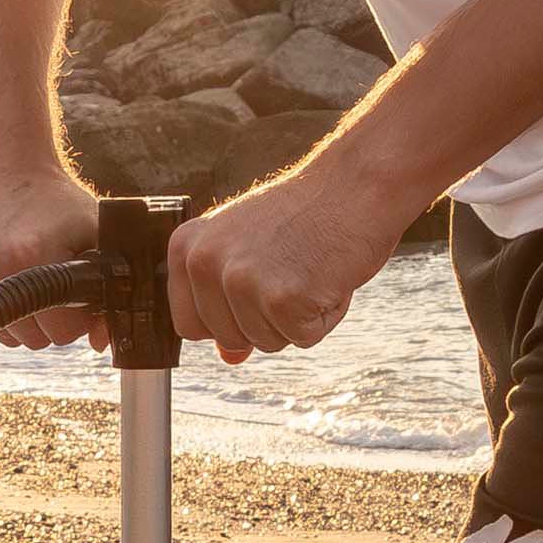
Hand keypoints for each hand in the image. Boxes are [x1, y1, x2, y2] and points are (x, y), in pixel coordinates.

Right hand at [0, 162, 105, 349]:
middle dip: (47, 316)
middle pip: (33, 340)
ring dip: (15, 314)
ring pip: (2, 335)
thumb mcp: (94, 230)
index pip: (64, 332)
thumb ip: (109, 286)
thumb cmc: (50, 200)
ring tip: (15, 267)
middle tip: (44, 273)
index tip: (72, 287)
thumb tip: (104, 343)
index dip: (76, 313)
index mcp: (29, 256)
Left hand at [167, 152, 421, 363]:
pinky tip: (328, 276)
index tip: (258, 282)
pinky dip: (324, 316)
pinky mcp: (282, 298)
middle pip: (228, 339)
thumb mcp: (250, 249)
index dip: (229, 318)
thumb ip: (229, 303)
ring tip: (309, 269)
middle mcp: (205, 263)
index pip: (190, 325)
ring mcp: (242, 281)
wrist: (356, 184)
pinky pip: (303, 339)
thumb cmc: (305, 214)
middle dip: (266, 319)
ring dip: (297, 317)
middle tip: (292, 268)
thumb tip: (228, 358)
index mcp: (187, 248)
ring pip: (266, 342)